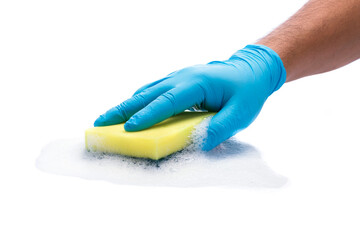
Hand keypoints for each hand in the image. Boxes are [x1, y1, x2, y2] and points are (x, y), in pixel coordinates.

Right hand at [94, 45, 285, 149]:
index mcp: (197, 83)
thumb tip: (196, 145)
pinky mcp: (178, 81)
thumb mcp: (241, 113)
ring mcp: (178, 77)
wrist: (251, 70)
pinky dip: (138, 101)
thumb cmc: (247, 92)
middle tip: (100, 121)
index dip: (147, 116)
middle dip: (123, 109)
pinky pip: (153, 90)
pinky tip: (129, 110)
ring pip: (146, 91)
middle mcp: (183, 77)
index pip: (167, 101)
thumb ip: (220, 129)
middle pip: (147, 93)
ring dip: (126, 105)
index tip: (128, 129)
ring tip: (107, 118)